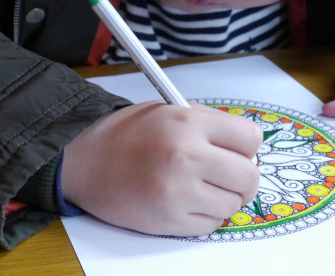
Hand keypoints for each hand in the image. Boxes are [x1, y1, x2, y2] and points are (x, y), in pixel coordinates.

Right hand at [61, 101, 262, 235]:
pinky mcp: (169, 220)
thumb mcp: (167, 110)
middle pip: (249, 176)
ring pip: (233, 204)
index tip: (237, 150)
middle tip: (227, 175)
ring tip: (199, 187)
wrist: (83, 162)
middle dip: (243, 177)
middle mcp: (186, 156)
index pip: (251, 139)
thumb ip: (208, 123)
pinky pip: (211, 225)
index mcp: (188, 122)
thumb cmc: (126, 134)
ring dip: (223, 198)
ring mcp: (178, 192)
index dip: (247, 146)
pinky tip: (186, 202)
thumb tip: (247, 146)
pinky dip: (205, 217)